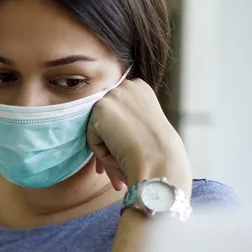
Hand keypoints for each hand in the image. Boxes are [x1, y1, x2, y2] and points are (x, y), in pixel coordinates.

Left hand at [87, 78, 191, 194]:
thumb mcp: (144, 128)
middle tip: (114, 165)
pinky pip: (92, 138)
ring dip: (107, 149)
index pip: (116, 111)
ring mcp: (113, 95)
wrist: (158, 159)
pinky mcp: (100, 109)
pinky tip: (118, 154)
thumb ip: (127, 123)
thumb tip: (109, 132)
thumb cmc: (157, 152)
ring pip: (98, 129)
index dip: (117, 133)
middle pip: (106, 119)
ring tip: (122, 163)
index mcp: (141, 88)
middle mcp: (127, 86)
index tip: (123, 150)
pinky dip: (102, 152)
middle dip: (109, 143)